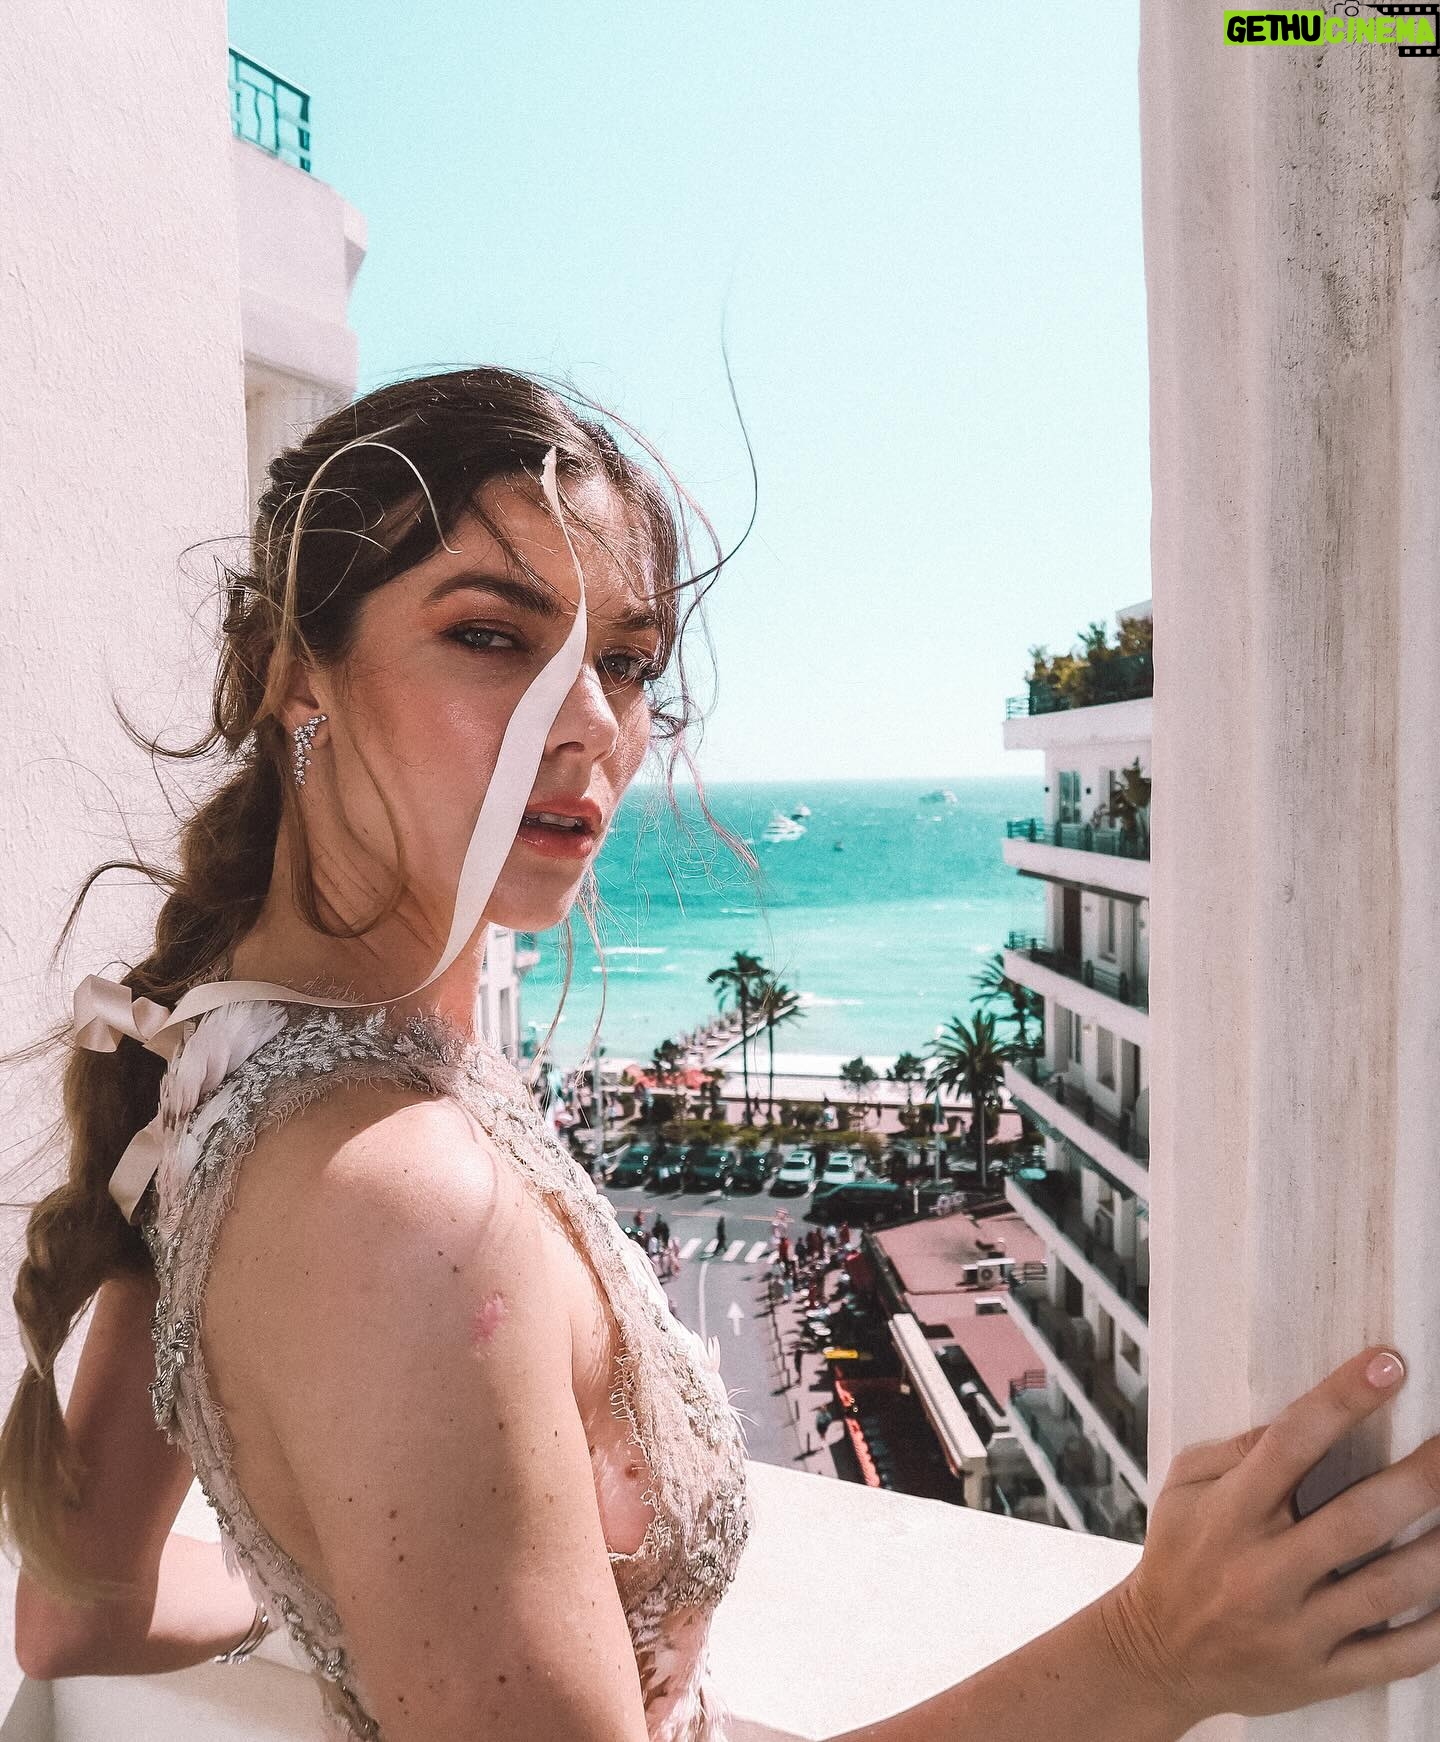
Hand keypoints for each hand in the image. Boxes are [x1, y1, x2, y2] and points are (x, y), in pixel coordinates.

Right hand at [1103, 1345, 1439, 1724]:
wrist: (1158, 1656)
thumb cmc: (1177, 1556)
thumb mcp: (1184, 1487)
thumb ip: (1237, 1449)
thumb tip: (1306, 1419)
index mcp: (1231, 1512)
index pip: (1293, 1442)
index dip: (1344, 1399)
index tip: (1389, 1365)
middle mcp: (1265, 1570)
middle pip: (1357, 1519)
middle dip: (1419, 1479)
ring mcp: (1297, 1628)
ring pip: (1388, 1589)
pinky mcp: (1322, 1674)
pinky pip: (1396, 1656)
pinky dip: (1438, 1630)